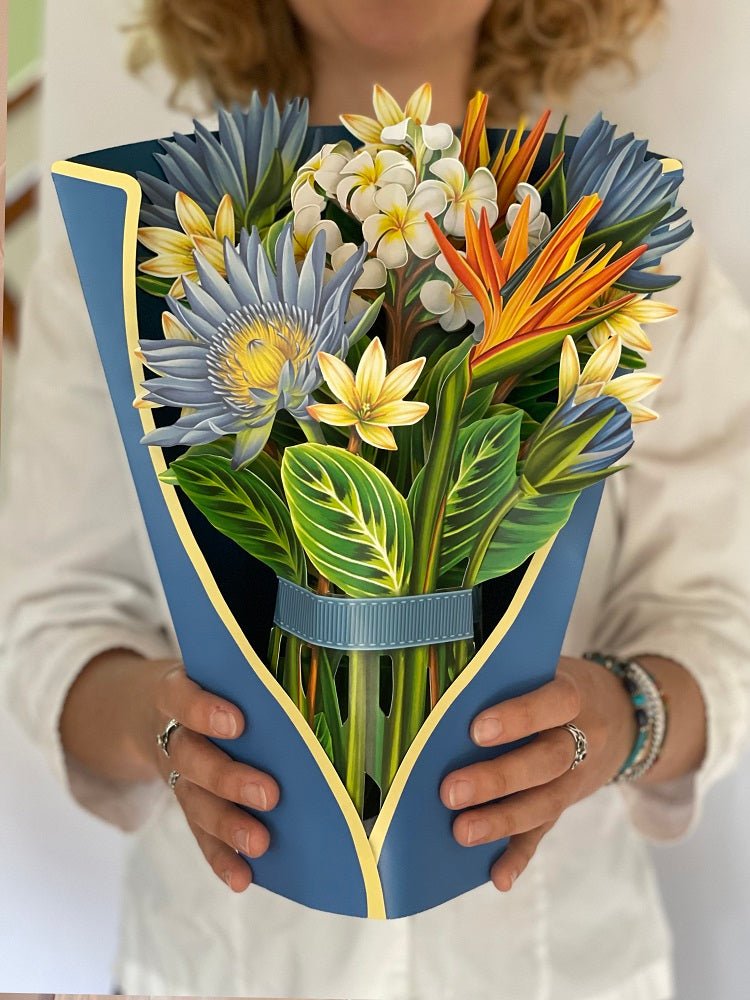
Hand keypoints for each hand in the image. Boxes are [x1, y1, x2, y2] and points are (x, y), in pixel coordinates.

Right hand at [148, 661, 279, 891]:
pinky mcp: (186, 805)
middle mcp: (173, 736)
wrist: (156, 712)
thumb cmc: (211, 687)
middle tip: (269, 793)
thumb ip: (248, 684)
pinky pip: (199, 836)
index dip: (205, 711)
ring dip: (227, 825)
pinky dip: (220, 858)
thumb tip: (313, 696)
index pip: (184, 698)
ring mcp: (177, 775)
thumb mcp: (215, 675)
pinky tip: (243, 878)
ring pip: (196, 802)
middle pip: (192, 758)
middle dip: (229, 778)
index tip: (236, 722)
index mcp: (176, 693)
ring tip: (259, 842)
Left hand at [439, 656, 635, 891]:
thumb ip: (510, 678)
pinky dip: (521, 856)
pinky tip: (498, 877)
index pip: (554, 704)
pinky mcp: (567, 803)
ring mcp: (577, 777)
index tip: (477, 730)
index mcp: (575, 695)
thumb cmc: (558, 683)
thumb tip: (447, 690)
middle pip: (546, 761)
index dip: (519, 717)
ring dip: (502, 821)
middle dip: (498, 779)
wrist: (624, 714)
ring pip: (545, 803)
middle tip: (450, 791)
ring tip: (461, 832)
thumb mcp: (547, 668)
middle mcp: (584, 739)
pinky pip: (546, 831)